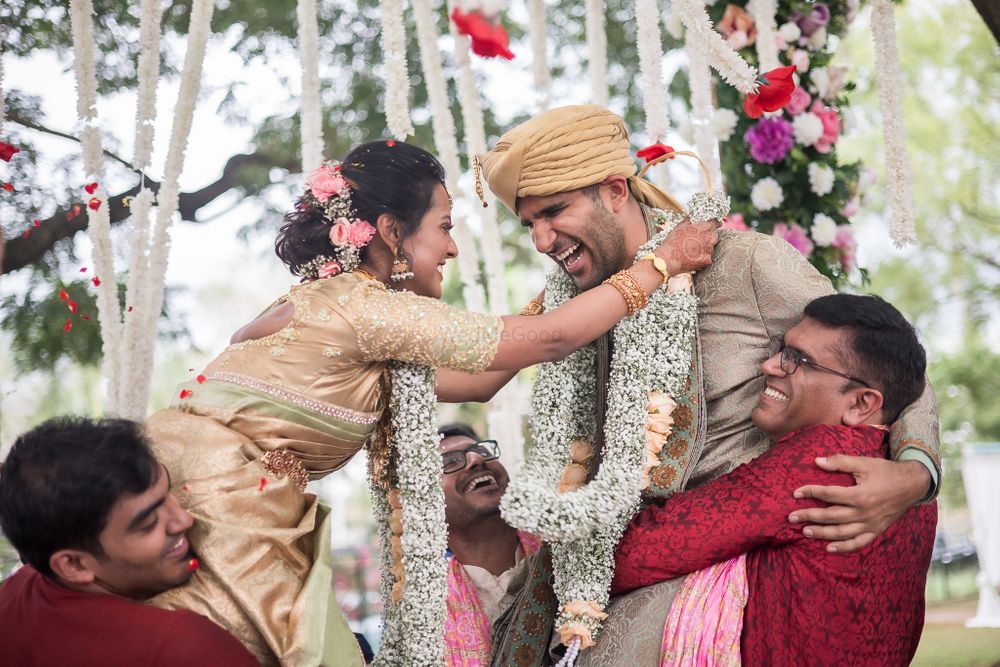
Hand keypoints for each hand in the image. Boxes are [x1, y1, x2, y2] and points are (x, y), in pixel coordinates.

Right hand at [655, 220, 718, 275]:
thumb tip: (691, 218)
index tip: (713, 226)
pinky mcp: (707, 260)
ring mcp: (710, 250)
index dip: (714, 224)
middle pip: (714, 236)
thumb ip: (689, 221)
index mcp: (705, 227)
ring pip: (711, 248)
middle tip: (697, 241)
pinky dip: (702, 258)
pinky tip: (692, 258)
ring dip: (705, 248)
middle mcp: (710, 238)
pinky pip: (707, 258)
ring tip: (692, 251)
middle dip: (707, 237)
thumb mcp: (680, 227)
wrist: (668, 259)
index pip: (716, 223)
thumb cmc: (673, 242)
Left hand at [788, 456, 930, 552]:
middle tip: (791, 517)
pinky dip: (844, 547)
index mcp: (859, 495)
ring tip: (805, 532)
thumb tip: (817, 461)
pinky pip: (859, 542)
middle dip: (810, 516)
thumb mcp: (864, 463)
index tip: (795, 493)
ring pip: (842, 532)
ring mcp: (871, 524)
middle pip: (831, 516)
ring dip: (822, 533)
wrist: (913, 484)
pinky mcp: (877, 530)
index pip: (828, 495)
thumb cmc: (886, 471)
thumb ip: (840, 462)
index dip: (811, 492)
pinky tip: (830, 548)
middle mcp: (864, 512)